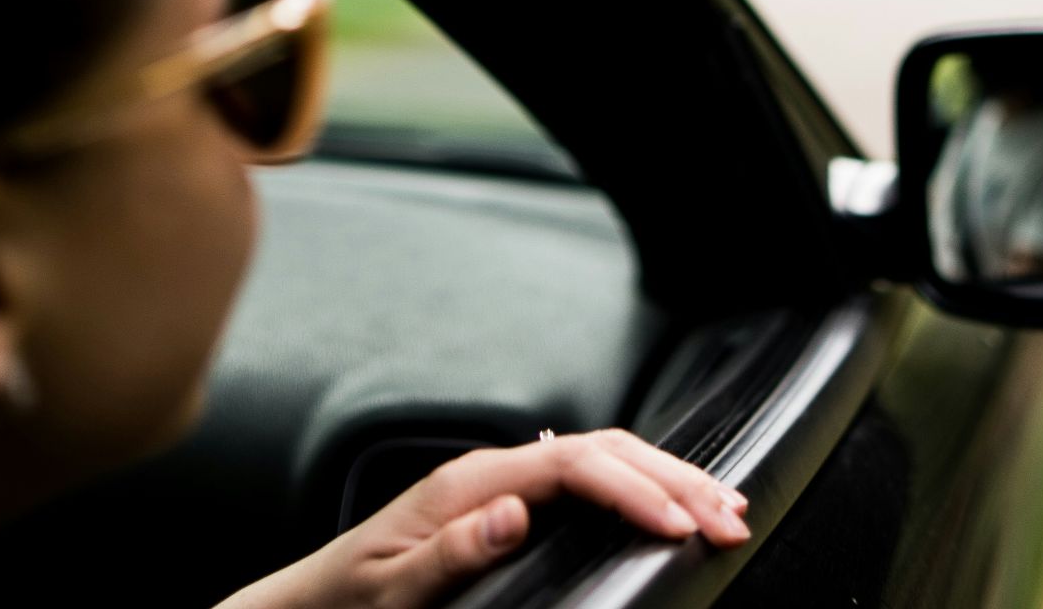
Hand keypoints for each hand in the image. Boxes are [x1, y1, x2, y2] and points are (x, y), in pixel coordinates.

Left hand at [216, 429, 751, 608]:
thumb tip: (514, 512)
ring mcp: (506, 484)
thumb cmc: (349, 598)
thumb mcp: (392, 587)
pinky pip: (592, 480)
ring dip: (669, 477)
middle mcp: (495, 471)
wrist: (310, 603)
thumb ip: (452, 550)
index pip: (575, 463)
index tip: (679, 524)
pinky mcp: (513, 504)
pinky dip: (642, 488)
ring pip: (606, 458)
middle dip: (675, 477)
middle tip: (732, 514)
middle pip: (605, 450)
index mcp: (471, 480)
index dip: (635, 489)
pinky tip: (671, 505)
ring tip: (723, 505)